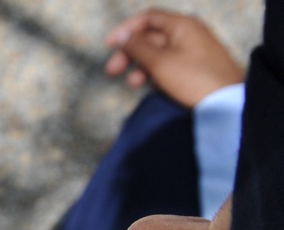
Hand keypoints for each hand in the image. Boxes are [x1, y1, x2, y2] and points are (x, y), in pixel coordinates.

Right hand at [105, 10, 244, 107]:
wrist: (227, 103)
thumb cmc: (194, 79)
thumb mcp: (160, 62)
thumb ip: (137, 47)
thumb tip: (121, 35)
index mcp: (182, 25)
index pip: (148, 18)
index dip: (126, 30)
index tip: (109, 46)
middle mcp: (188, 33)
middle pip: (151, 36)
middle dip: (129, 52)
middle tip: (112, 71)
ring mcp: (192, 50)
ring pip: (158, 53)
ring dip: (139, 65)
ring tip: (131, 84)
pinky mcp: (194, 68)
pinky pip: (168, 64)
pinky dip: (154, 73)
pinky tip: (148, 85)